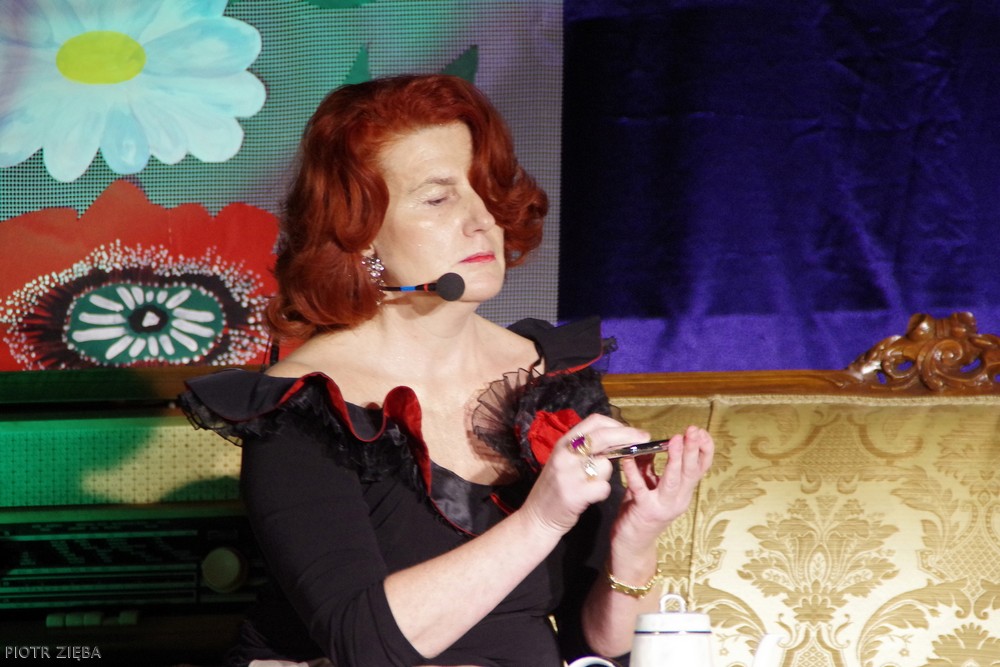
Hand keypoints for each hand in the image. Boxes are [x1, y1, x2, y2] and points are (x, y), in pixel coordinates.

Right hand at [519, 414, 650, 535]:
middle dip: (628, 436)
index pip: (594, 422)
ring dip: (607, 475)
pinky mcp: (574, 494)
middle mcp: (564, 454)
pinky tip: (591, 497)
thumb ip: (585, 449)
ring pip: (605, 465)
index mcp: (563, 443)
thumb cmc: (555, 487)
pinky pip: (603, 487)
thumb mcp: (564, 460)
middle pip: (603, 436)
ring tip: (592, 483)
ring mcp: (568, 473)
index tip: (632, 432)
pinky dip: (602, 492)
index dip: (617, 424)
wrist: (537, 517)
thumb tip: (617, 438)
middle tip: (644, 439)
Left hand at [613, 425, 714, 546]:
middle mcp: (678, 500)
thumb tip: (651, 444)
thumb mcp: (650, 486)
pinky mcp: (644, 511)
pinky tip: (629, 458)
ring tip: (676, 440)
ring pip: (673, 480)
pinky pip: (640, 488)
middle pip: (691, 471)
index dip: (704, 449)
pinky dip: (634, 472)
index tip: (702, 431)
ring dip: (676, 459)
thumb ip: (651, 467)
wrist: (632, 545)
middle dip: (693, 449)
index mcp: (683, 492)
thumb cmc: (640, 512)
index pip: (700, 468)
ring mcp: (663, 506)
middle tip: (693, 430)